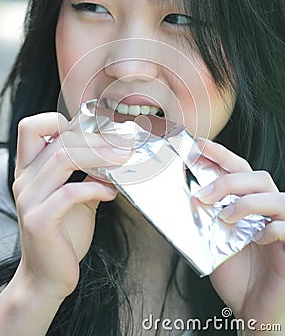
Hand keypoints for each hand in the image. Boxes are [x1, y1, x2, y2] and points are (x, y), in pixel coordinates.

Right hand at [12, 112, 131, 300]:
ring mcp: (29, 200)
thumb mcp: (75, 196)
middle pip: (58, 139)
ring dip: (99, 156)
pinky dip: (95, 188)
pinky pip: (69, 193)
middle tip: (123, 143)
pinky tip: (110, 192)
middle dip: (96, 137)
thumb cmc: (63, 234)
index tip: (95, 130)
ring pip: (62, 159)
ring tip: (121, 160)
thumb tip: (115, 152)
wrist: (47, 276)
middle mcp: (24, 180)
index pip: (32, 126)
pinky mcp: (39, 221)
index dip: (62, 120)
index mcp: (30, 169)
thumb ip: (87, 173)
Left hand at [196, 139, 284, 333]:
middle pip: (259, 177)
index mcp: (248, 205)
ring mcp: (282, 228)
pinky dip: (272, 228)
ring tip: (226, 217)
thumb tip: (183, 197)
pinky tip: (255, 238)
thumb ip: (205, 220)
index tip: (199, 146)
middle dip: (230, 180)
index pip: (239, 170)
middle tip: (204, 194)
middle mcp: (267, 211)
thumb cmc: (235, 276)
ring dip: (248, 202)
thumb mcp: (211, 242)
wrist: (251, 311)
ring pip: (277, 197)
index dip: (221, 155)